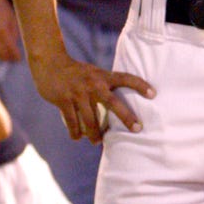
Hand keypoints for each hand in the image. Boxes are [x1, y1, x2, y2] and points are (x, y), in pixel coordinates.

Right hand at [0, 0, 22, 61]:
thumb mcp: (13, 19)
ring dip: (0, 55)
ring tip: (7, 56)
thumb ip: (14, 34)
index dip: (15, 55)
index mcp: (1, 31)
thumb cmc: (3, 7)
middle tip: (14, 59)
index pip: (9, 48)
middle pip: (0, 53)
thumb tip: (14, 46)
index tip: (20, 59)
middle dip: (8, 57)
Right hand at [29, 53, 154, 142]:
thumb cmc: (75, 71)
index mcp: (102, 76)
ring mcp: (78, 93)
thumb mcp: (93, 73)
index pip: (125, 78)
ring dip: (95, 134)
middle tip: (137, 129)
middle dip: (127, 117)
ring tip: (98, 141)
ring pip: (90, 120)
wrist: (49, 62)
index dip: (140, 85)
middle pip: (113, 103)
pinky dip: (75, 132)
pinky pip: (72, 122)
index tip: (154, 94)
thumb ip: (103, 85)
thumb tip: (115, 106)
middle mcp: (93, 84)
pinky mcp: (63, 100)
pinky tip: (77, 137)